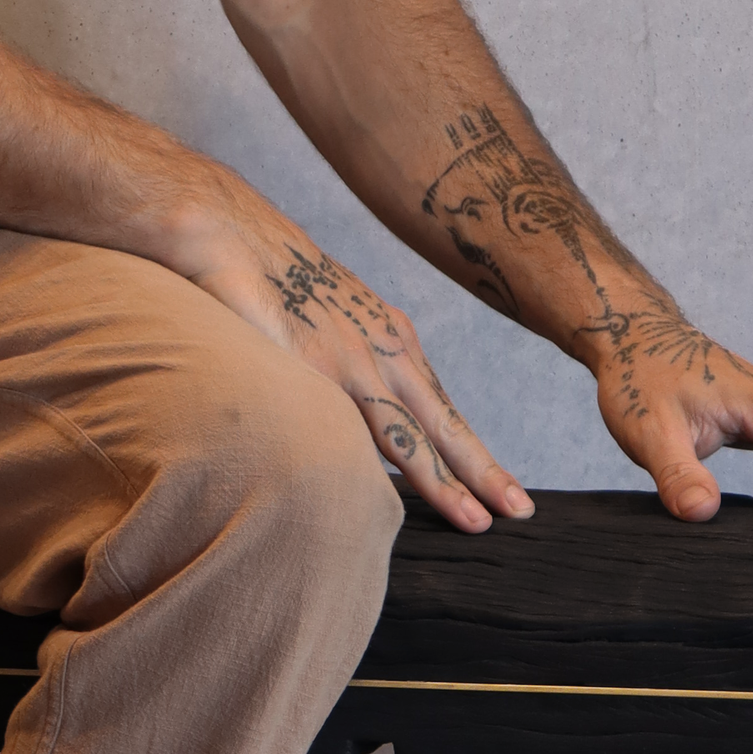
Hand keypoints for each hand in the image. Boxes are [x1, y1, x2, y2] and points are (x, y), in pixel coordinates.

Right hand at [181, 186, 533, 533]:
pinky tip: (393, 506)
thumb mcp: (329, 319)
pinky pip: (352, 428)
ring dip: (445, 482)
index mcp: (391, 337)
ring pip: (408, 434)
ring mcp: (353, 360)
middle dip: (484, 471)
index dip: (470, 449)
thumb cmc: (273, 276)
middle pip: (443, 422)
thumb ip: (348, 363)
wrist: (232, 233)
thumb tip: (352, 410)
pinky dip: (377, 469)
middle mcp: (385, 349)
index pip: (439, 405)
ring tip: (476, 520)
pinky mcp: (316, 367)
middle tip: (521, 512)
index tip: (501, 487)